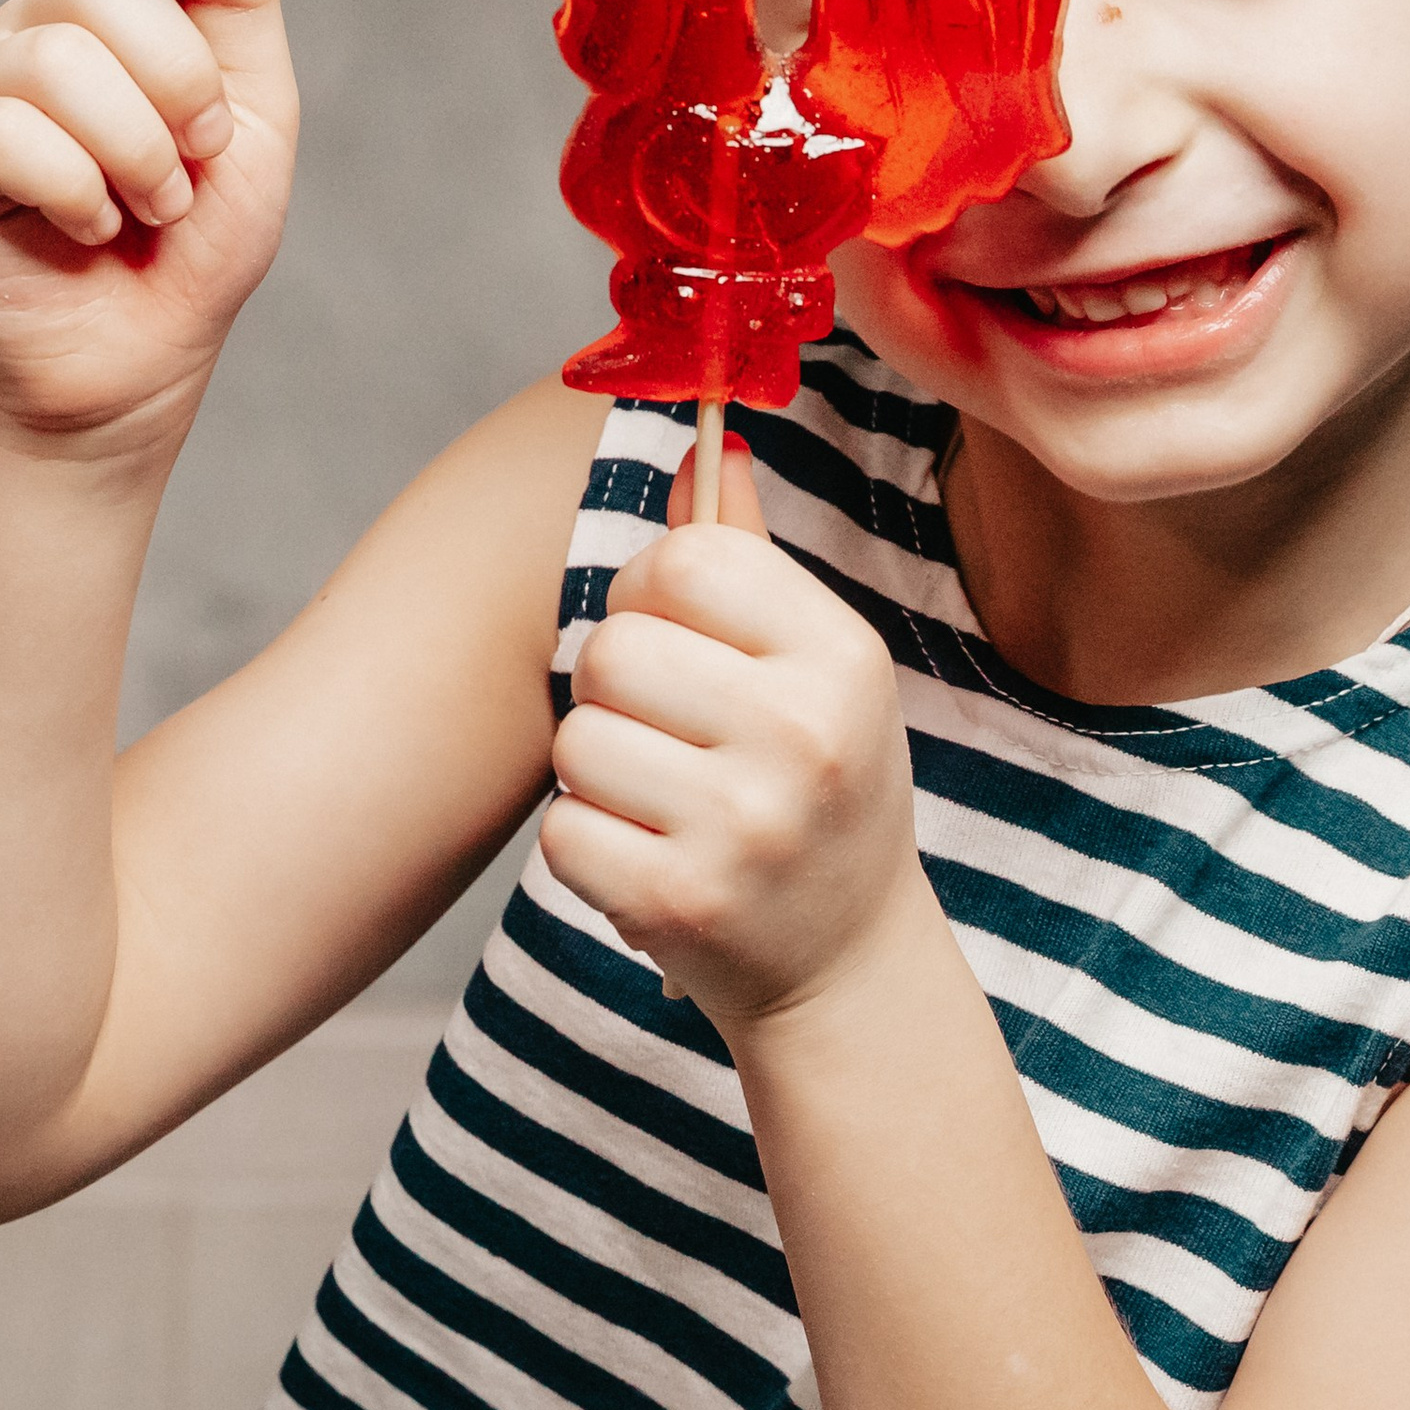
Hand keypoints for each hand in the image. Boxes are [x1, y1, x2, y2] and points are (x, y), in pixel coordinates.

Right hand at [0, 0, 297, 449]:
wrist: (142, 363)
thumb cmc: (194, 243)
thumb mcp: (252, 118)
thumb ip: (237, 0)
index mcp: (115, 17)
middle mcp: (35, 32)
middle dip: (178, 82)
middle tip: (194, 162)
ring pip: (57, 60)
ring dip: (137, 153)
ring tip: (147, 210)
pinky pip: (8, 133)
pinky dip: (77, 192)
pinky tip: (87, 229)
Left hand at [537, 440, 931, 1030]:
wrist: (846, 965)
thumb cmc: (818, 792)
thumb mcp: (817, 672)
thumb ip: (750, 562)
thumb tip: (707, 444)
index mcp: (841, 656)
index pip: (686, 558)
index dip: (650, 590)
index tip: (673, 636)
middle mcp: (803, 735)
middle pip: (614, 645)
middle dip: (615, 684)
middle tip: (666, 731)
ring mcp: (743, 825)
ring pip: (577, 735)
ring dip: (598, 767)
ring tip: (662, 797)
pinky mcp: (679, 900)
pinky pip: (563, 827)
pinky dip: (587, 842)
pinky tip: (649, 855)